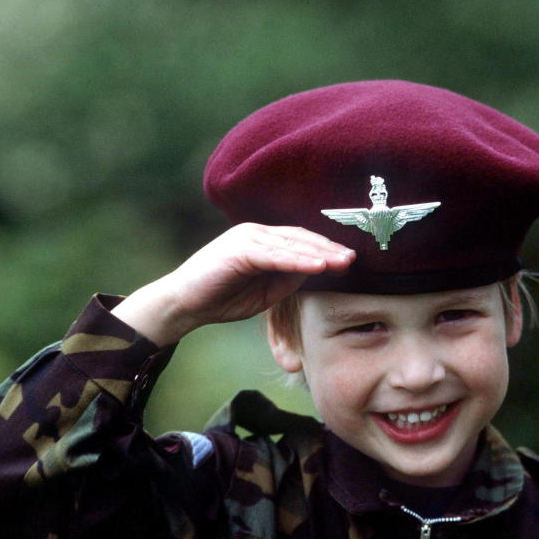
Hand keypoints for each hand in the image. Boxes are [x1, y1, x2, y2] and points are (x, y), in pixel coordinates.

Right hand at [111, 223, 354, 344]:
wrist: (183, 305)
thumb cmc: (222, 299)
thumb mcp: (265, 291)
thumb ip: (288, 278)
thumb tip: (316, 270)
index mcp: (262, 240)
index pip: (301, 240)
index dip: (326, 248)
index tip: (349, 259)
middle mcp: (255, 233)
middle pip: (300, 237)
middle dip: (329, 247)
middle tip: (354, 257)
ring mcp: (246, 239)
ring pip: (290, 243)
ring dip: (319, 253)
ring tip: (342, 262)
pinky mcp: (238, 250)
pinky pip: (274, 255)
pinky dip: (298, 260)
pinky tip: (318, 266)